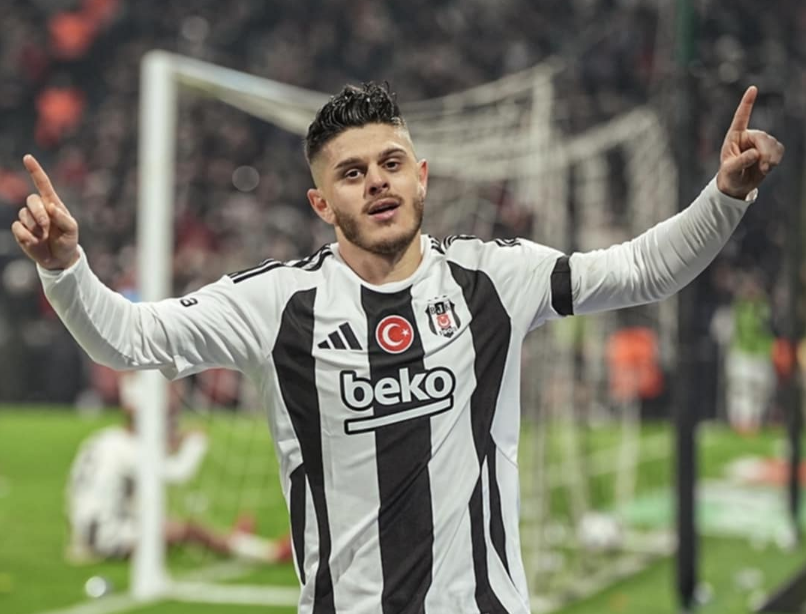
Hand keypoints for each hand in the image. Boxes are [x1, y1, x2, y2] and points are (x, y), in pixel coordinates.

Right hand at [12, 155, 79, 270]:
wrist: (59, 259)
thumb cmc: (68, 241)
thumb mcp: (72, 230)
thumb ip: (63, 218)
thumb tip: (51, 207)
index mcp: (53, 204)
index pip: (43, 184)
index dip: (35, 170)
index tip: (28, 157)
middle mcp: (39, 209)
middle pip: (31, 200)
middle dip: (38, 212)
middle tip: (46, 225)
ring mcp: (28, 219)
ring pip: (24, 215)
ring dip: (35, 227)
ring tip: (44, 237)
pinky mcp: (21, 231)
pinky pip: (17, 228)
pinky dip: (27, 236)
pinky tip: (35, 242)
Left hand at [716, 86, 784, 199]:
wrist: (737, 186)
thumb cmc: (729, 176)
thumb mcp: (730, 170)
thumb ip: (740, 162)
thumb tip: (755, 153)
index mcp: (734, 137)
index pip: (741, 117)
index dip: (747, 103)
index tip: (752, 88)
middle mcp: (748, 137)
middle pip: (762, 137)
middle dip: (765, 151)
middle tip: (764, 166)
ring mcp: (759, 143)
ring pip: (773, 143)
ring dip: (771, 157)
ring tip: (764, 169)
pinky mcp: (769, 150)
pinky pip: (779, 149)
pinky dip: (776, 158)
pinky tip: (769, 167)